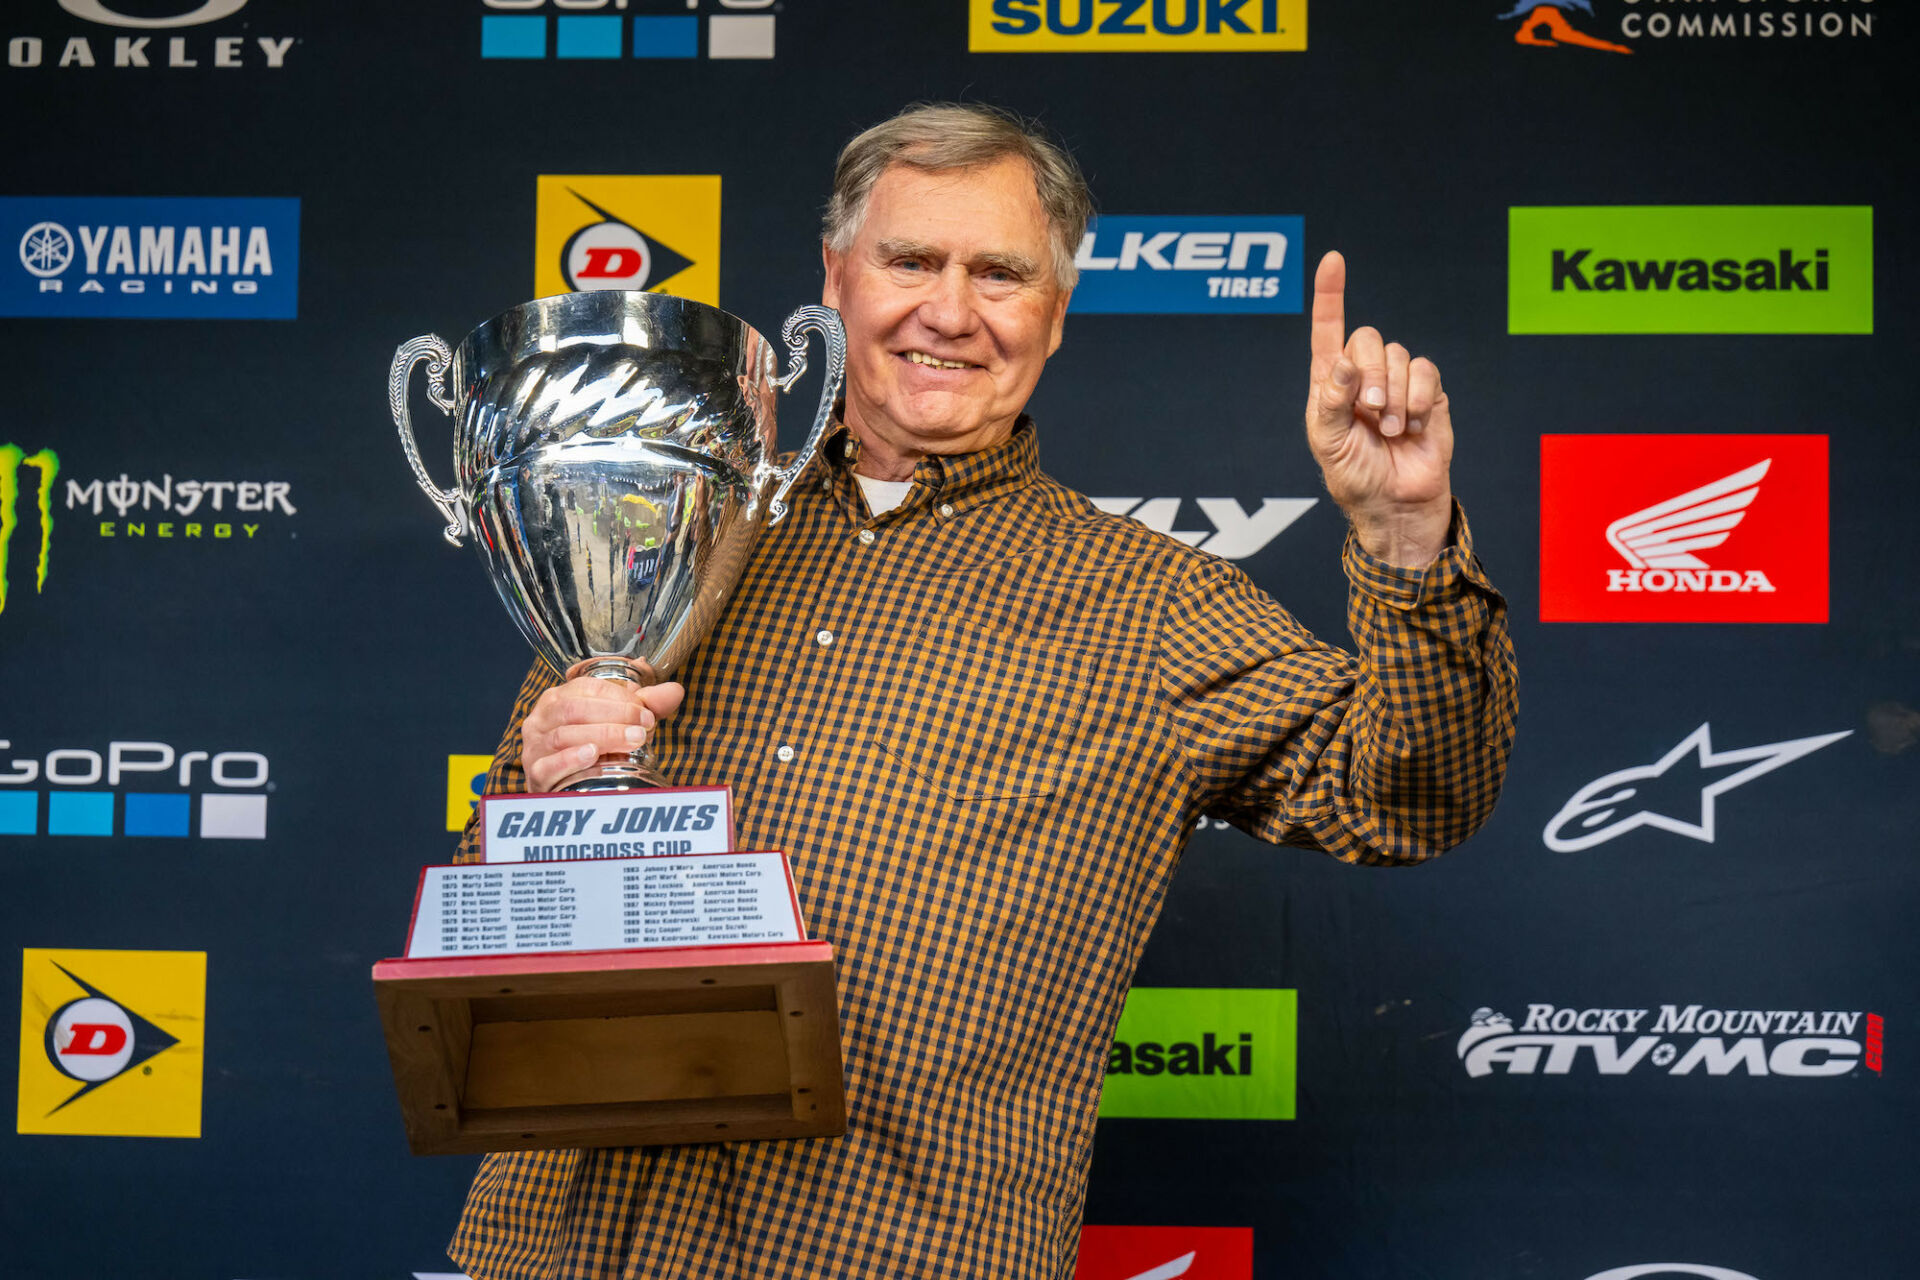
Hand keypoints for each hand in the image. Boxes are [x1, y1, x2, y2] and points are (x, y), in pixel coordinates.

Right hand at [521, 674, 685, 792]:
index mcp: (559, 698)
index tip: (645, 711)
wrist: (564, 788)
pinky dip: (571, 759)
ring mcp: (536, 747)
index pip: (585, 688)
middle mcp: (542, 719)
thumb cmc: (592, 749)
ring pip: (564, 735)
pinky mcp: (536, 774)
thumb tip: (674, 691)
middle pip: (574, 709)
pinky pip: (549, 765)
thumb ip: (645, 707)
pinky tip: (592, 755)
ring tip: (632, 740)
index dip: (618, 696)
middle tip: (644, 727)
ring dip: (603, 735)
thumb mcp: (619, 724)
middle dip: (614, 716)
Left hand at [1305, 251, 1453, 567]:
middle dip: (1370, 374)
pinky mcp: (1428, 394)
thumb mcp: (1329, 443)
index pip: (1327, 330)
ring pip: (1398, 355)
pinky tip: (1413, 425)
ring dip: (1395, 395)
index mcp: (1330, 384)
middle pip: (1367, 339)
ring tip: (1392, 430)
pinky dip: (1419, 398)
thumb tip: (1344, 364)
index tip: (1333, 260)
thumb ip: (1332, 400)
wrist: (1396, 506)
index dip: (1329, 295)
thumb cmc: (1354, 478)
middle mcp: (1363, 377)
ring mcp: (1397, 383)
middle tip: (1373, 412)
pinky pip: (1426, 371)